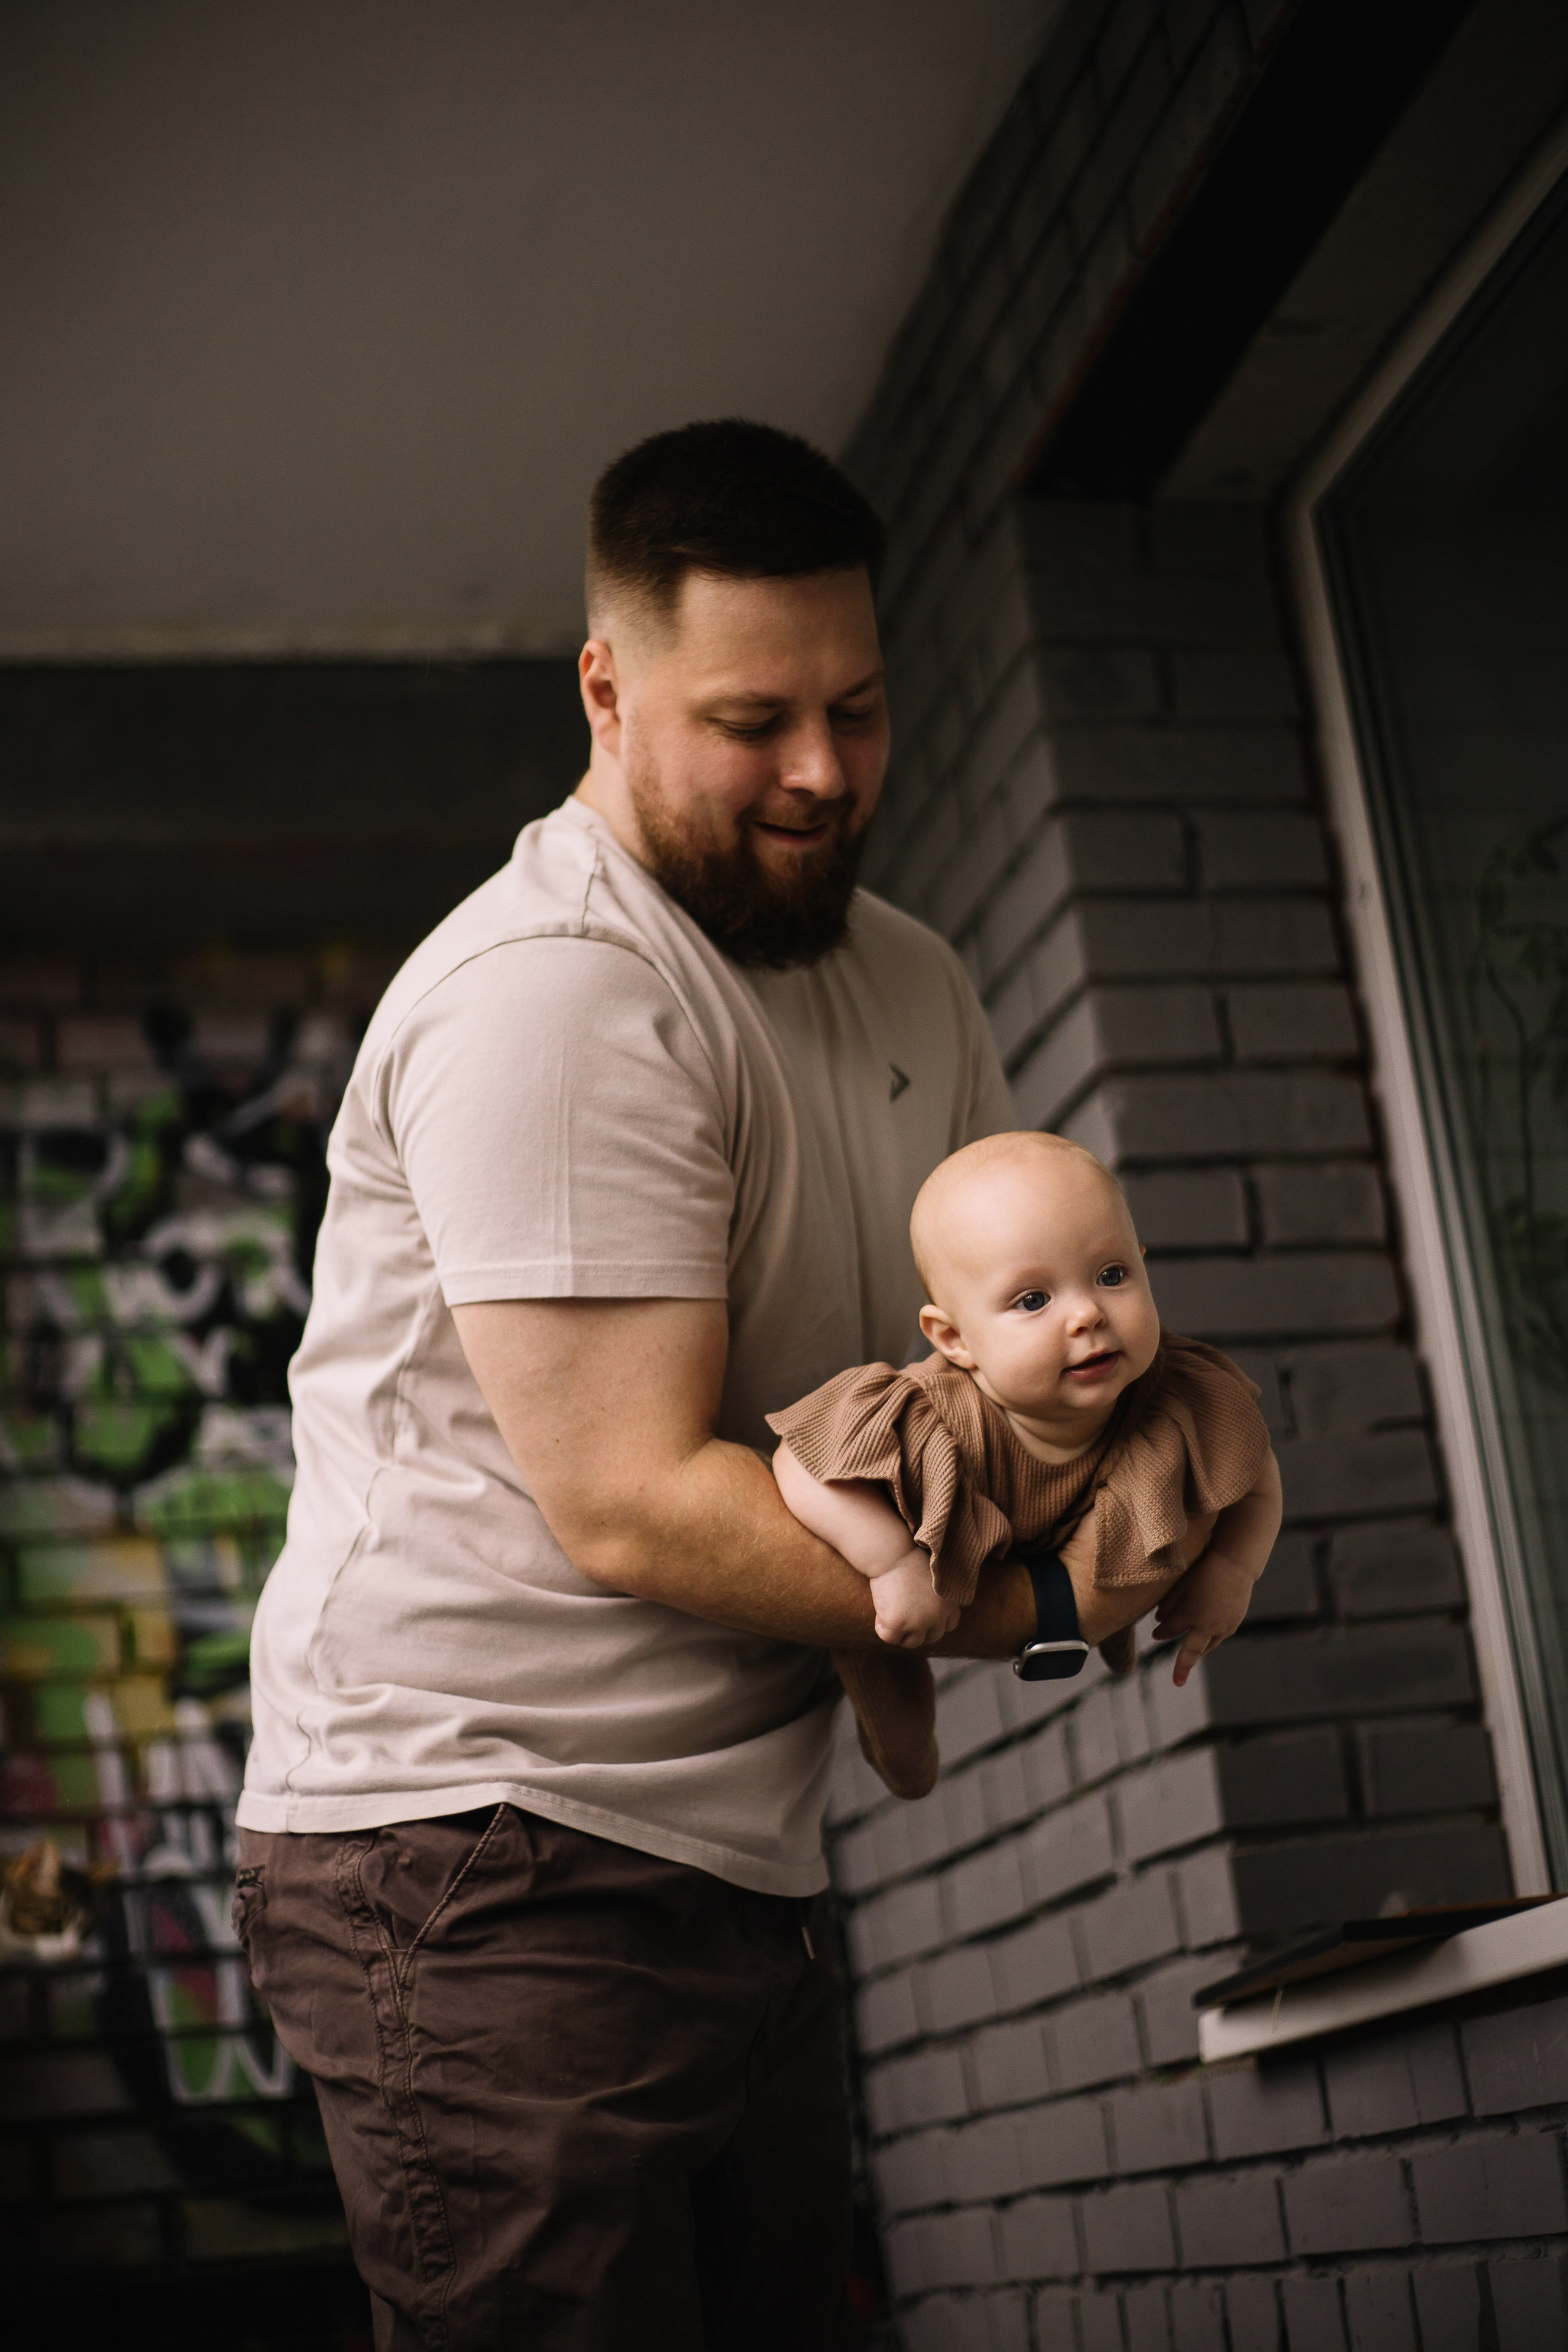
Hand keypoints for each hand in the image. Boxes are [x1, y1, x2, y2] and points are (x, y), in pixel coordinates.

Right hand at [871, 1554, 960, 1648]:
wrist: (892, 1554)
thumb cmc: (908, 1559)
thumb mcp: (932, 1580)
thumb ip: (935, 1600)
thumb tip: (923, 1617)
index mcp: (949, 1604)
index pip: (948, 1625)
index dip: (932, 1622)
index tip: (918, 1614)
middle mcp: (938, 1616)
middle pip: (930, 1637)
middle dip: (916, 1629)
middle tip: (901, 1612)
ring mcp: (919, 1622)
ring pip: (911, 1642)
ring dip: (901, 1632)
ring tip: (891, 1611)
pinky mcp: (899, 1624)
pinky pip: (889, 1637)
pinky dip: (882, 1627)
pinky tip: (880, 1610)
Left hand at [1152, 1548, 1257, 1686]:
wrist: (1235, 1564)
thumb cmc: (1203, 1570)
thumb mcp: (1180, 1584)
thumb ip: (1167, 1605)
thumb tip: (1158, 1622)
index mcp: (1191, 1615)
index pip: (1169, 1632)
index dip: (1160, 1633)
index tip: (1154, 1634)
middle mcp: (1207, 1626)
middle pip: (1192, 1651)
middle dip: (1183, 1667)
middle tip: (1178, 1682)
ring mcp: (1223, 1627)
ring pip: (1207, 1647)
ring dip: (1197, 1651)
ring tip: (1190, 1657)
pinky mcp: (1234, 1623)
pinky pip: (1218, 1638)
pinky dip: (1209, 1641)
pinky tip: (1206, 1639)